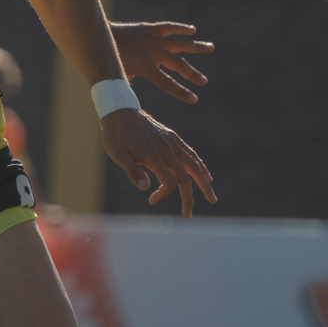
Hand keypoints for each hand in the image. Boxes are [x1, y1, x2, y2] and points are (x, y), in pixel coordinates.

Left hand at [100, 107, 215, 217]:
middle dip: (189, 198)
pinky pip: (190, 153)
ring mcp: (171, 142)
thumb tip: (145, 188)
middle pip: (185, 176)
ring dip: (203, 183)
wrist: (120, 110)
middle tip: (188, 216)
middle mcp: (166, 149)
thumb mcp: (117, 153)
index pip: (168, 181)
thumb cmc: (115, 135)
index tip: (150, 200)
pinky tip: (207, 176)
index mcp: (153, 155)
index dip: (163, 194)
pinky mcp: (172, 137)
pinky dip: (200, 166)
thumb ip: (132, 170)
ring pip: (193, 165)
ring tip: (212, 198)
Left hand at [112, 22, 212, 103]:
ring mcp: (153, 39)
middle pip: (177, 65)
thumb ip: (130, 87)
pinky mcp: (150, 28)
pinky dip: (181, 28)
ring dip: (196, 46)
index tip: (194, 99)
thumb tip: (132, 100)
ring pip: (179, 43)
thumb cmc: (108, 60)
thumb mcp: (118, 78)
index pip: (167, 83)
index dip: (181, 92)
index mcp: (145, 67)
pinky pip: (169, 27)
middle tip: (204, 81)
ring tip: (211, 47)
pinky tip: (193, 30)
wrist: (100, 36)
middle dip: (192, 74)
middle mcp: (152, 52)